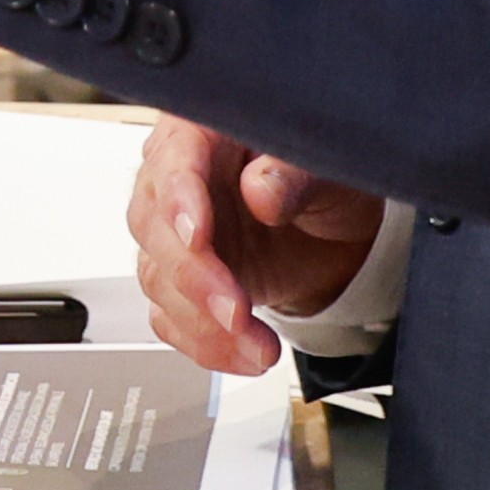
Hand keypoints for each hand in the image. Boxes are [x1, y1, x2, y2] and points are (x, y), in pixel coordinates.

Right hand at [126, 116, 389, 374]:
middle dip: (194, 278)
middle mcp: (176, 182)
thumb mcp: (329, 166)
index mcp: (202, 134)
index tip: (198, 239)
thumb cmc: (327, 182)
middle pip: (154, 227)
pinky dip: (206, 345)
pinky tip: (244, 355)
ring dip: (205, 323)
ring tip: (259, 347)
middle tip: (235, 312)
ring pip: (159, 280)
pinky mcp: (182, 282)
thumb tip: (261, 191)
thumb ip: (295, 171)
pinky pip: (172, 318)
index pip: (174, 162)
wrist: (336, 234)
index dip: (180, 201)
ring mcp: (175, 236)